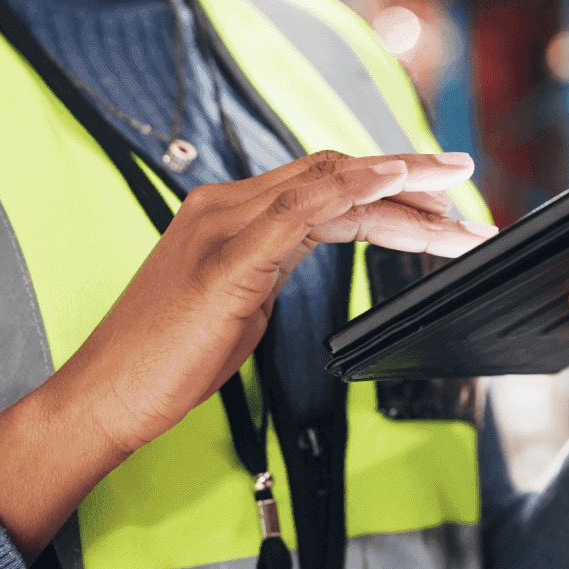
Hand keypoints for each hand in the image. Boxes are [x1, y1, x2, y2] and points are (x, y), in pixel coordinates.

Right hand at [0, 150, 495, 561]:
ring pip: (331, 186)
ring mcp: (225, 226)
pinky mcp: (227, 260)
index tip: (434, 190)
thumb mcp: (236, 299)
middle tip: (463, 177)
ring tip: (457, 205)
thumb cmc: (166, 358)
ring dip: (404, 189)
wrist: (105, 396)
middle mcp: (227, 206)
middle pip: (335, 172)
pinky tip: (394, 185)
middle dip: (408, 173)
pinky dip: (352, 190)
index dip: (382, 180)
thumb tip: (310, 250)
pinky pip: (300, 210)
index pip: (322, 180)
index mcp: (229, 212)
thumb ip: (271, 262)